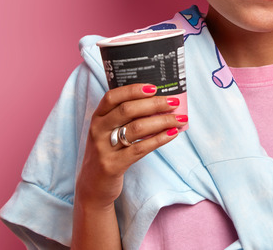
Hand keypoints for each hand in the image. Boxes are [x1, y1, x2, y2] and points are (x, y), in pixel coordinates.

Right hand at [75, 84, 187, 207]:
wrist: (92, 186)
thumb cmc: (108, 153)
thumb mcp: (108, 132)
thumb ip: (125, 118)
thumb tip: (158, 103)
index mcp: (98, 118)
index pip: (113, 97)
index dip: (133, 90)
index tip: (154, 87)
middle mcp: (98, 130)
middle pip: (128, 110)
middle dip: (154, 104)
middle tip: (174, 102)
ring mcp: (103, 148)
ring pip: (137, 128)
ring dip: (162, 121)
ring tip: (180, 119)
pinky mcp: (112, 165)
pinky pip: (140, 149)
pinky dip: (159, 139)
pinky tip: (172, 134)